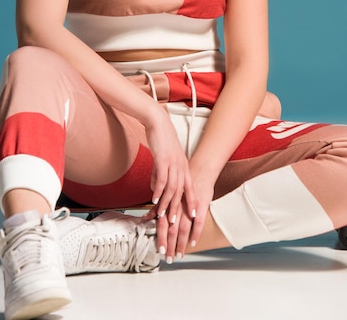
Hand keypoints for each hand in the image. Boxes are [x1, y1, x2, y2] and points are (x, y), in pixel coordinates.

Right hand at [144, 108, 194, 226]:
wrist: (158, 121)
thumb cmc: (161, 139)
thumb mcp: (164, 158)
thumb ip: (160, 174)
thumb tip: (156, 189)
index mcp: (183, 166)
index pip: (189, 188)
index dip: (191, 202)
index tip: (193, 216)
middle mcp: (180, 166)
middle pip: (181, 192)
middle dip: (178, 209)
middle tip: (175, 225)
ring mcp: (172, 163)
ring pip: (172, 188)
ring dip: (167, 204)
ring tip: (163, 216)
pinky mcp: (163, 159)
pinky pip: (161, 178)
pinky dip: (159, 190)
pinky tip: (154, 199)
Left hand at [153, 171, 214, 261]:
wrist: (199, 171)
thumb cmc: (181, 185)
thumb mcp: (167, 196)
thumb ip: (158, 208)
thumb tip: (146, 218)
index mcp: (168, 205)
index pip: (162, 225)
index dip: (160, 238)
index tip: (159, 252)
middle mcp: (177, 207)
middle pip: (172, 230)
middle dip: (169, 245)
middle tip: (168, 259)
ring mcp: (189, 207)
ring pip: (183, 229)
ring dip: (181, 243)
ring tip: (179, 255)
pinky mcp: (201, 206)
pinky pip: (198, 223)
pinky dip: (195, 234)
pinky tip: (193, 243)